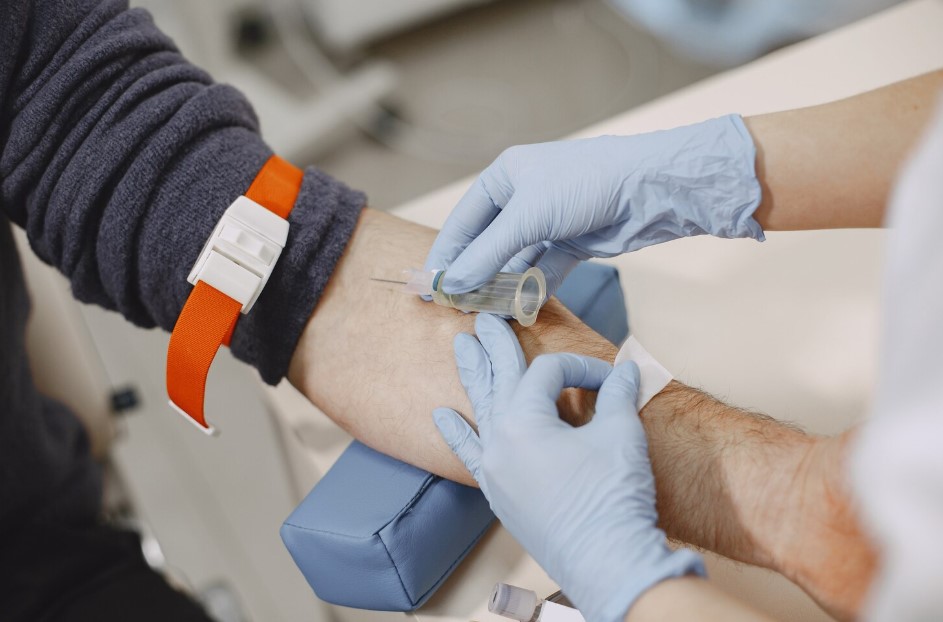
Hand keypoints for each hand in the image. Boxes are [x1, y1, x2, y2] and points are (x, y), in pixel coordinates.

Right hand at [424, 115, 763, 296]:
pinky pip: (543, 271)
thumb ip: (488, 255)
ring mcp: (550, 221)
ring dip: (501, 287)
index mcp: (505, 177)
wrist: (651, 188)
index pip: (463, 222)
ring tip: (482, 314)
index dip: (445, 255)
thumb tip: (452, 286)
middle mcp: (524, 197)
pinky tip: (518, 309)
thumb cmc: (585, 184)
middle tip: (454, 307)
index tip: (428, 287)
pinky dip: (531, 289)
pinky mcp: (574, 243)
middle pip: (488, 244)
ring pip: (516, 261)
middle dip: (473, 275)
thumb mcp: (527, 217)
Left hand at [433, 314, 703, 621]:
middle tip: (485, 318)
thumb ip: (617, 395)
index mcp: (525, 421)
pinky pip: (469, 456)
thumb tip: (627, 369)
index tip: (611, 380)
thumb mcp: (621, 436)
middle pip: (500, 379)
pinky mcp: (498, 492)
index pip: (548, 374)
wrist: (608, 562)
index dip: (581, 368)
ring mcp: (494, 468)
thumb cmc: (614, 498)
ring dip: (473, 376)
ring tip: (460, 346)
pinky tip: (440, 415)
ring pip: (479, 410)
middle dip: (497, 346)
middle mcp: (500, 441)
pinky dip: (456, 433)